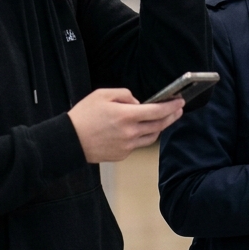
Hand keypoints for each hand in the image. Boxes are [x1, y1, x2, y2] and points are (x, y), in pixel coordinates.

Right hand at [68, 88, 183, 162]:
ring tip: (163, 119)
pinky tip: (142, 129)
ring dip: (160, 127)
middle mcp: (129, 132)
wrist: (69, 141)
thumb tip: (139, 103)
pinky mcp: (122, 155)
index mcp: (126, 116)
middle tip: (178, 109)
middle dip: (171, 116)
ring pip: (151, 137)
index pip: (157, 111)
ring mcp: (127, 146)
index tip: (180, 101)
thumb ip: (125, 95)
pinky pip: (138, 144)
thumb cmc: (83, 116)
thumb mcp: (102, 94)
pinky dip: (143, 136)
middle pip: (159, 125)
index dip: (171, 106)